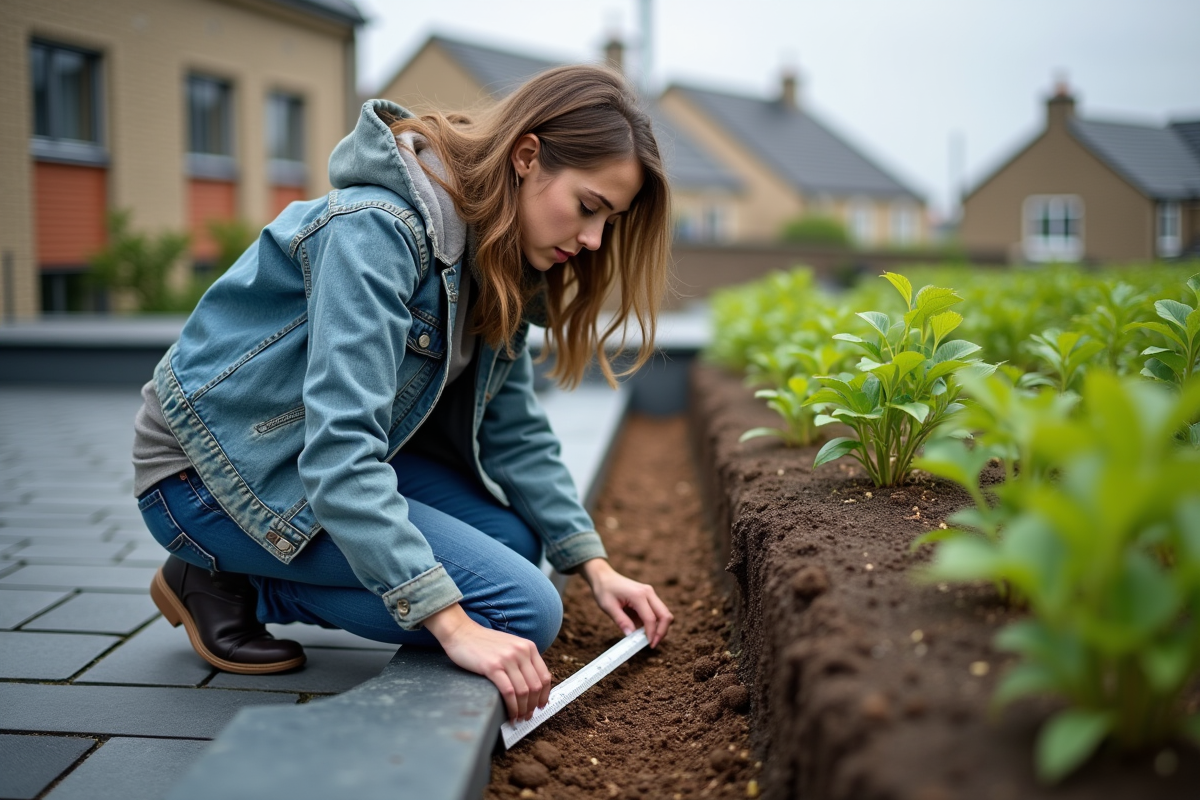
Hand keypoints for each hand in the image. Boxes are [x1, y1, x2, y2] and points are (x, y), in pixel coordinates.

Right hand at [424, 604, 551, 722]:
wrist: (461, 632)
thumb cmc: (483, 642)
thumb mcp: (510, 645)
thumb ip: (522, 660)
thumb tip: (532, 686)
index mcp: (528, 647)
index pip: (545, 676)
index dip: (544, 695)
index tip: (540, 706)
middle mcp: (521, 652)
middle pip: (536, 686)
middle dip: (533, 706)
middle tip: (527, 716)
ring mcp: (507, 659)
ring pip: (524, 692)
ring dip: (523, 710)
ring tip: (518, 718)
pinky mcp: (492, 667)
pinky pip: (509, 692)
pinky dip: (512, 707)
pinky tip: (510, 715)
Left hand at [578, 558, 673, 647]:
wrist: (604, 576)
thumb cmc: (605, 590)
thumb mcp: (608, 606)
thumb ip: (621, 621)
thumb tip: (631, 636)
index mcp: (638, 595)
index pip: (651, 618)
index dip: (652, 634)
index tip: (649, 645)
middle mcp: (648, 593)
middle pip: (665, 615)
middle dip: (662, 632)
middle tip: (652, 644)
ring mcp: (650, 594)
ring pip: (664, 614)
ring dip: (660, 628)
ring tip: (648, 638)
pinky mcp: (649, 597)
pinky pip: (658, 612)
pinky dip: (655, 623)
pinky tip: (644, 630)